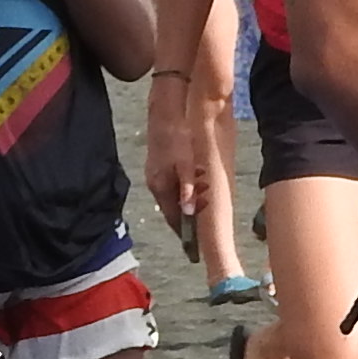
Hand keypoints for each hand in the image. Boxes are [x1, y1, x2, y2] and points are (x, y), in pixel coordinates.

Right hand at [142, 75, 215, 232]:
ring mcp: (154, 177)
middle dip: (188, 213)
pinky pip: (170, 185)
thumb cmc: (177, 139)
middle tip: (204, 212)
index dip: (184, 231)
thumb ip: (187, 189)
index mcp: (161, 188)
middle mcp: (154, 185)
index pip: (172, 218)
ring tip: (202, 192)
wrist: (165, 116)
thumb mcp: (186, 166)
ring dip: (187, 199)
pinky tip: (192, 180)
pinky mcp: (157, 168)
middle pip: (172, 208)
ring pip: (172, 196)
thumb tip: (188, 212)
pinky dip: (182, 188)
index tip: (195, 242)